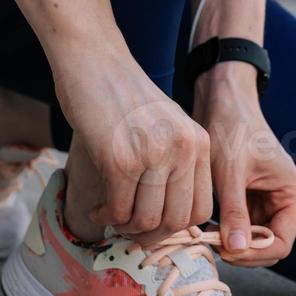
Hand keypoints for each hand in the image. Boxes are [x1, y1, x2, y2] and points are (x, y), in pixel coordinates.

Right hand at [54, 42, 212, 242]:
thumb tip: (166, 218)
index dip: (175, 228)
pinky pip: (119, 209)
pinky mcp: (119, 158)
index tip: (154, 226)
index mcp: (199, 142)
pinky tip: (98, 207)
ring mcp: (152, 154)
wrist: (94, 60)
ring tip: (111, 216)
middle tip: (129, 230)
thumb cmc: (124, 95)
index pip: (202, 209)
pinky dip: (107, 216)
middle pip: (176, 221)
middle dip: (150, 235)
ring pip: (147, 220)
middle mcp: (182, 149)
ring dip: (125, 227)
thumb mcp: (166, 126)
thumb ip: (174, 162)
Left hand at [194, 62, 295, 267]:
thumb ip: (234, 212)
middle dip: (242, 250)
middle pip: (268, 245)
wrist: (222, 100)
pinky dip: (225, 231)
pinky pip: (240, 226)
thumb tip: (236, 250)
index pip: (282, 242)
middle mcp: (285, 200)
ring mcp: (267, 201)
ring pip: (252, 239)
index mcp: (292, 194)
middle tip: (211, 245)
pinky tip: (205, 226)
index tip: (225, 250)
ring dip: (231, 242)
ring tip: (205, 235)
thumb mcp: (230, 172)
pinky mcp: (249, 198)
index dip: (255, 253)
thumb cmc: (232, 128)